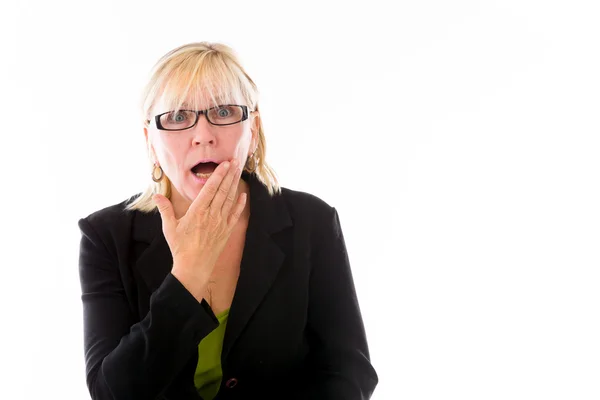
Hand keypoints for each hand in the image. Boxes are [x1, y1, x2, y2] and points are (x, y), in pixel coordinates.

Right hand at [152, 159, 246, 296]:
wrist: (194, 267)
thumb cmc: (180, 247)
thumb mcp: (169, 227)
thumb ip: (165, 209)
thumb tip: (156, 196)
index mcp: (197, 211)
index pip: (210, 188)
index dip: (218, 175)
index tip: (225, 164)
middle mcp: (211, 215)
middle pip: (223, 191)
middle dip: (229, 175)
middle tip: (235, 161)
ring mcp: (220, 223)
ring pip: (230, 200)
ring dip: (235, 185)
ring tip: (238, 172)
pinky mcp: (226, 231)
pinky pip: (235, 215)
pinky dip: (240, 204)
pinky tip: (243, 195)